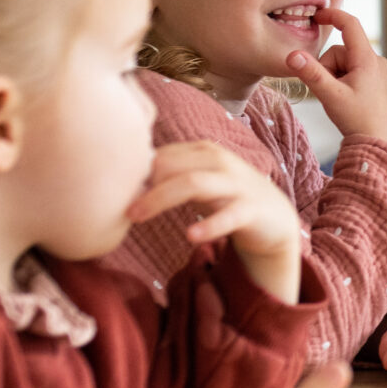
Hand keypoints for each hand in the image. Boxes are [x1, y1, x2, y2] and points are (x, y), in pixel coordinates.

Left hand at [127, 140, 302, 303]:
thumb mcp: (198, 181)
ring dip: (160, 198)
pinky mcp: (252, 210)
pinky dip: (209, 225)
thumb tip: (122, 181)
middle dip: (141, 183)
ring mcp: (237, 184)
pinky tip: (190, 235)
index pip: (161, 154)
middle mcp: (220, 162)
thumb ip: (168, 176)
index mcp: (204, 152)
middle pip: (171, 165)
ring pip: (194, 183)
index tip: (111, 191)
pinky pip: (229, 215)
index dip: (135, 171)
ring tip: (135, 217)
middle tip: (116, 205)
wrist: (275, 219)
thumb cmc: (226, 199)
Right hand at [285, 7, 386, 144]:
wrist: (378, 145)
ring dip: (333, 77)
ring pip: (343, 64)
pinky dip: (341, 83)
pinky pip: (350, 73)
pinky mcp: (375, 83)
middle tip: (329, 91)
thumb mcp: (330, 96)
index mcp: (368, 59)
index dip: (333, 15)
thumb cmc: (358, 121)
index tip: (317, 14)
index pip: (350, 25)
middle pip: (339, 51)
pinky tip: (346, 101)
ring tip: (339, 98)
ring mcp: (377, 72)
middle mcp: (376, 62)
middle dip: (327, 68)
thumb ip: (311, 74)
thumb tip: (292, 55)